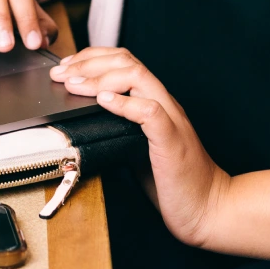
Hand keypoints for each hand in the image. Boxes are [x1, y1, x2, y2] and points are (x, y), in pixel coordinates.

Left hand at [50, 47, 229, 247]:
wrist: (208, 210)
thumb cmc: (174, 184)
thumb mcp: (138, 149)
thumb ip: (120, 128)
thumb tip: (84, 119)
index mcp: (156, 103)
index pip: (124, 62)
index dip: (92, 58)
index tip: (66, 68)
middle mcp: (164, 104)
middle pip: (127, 61)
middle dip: (89, 62)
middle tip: (61, 73)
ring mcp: (170, 120)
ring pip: (137, 77)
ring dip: (99, 77)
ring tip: (74, 84)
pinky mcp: (172, 141)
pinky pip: (149, 112)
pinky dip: (124, 103)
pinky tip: (103, 101)